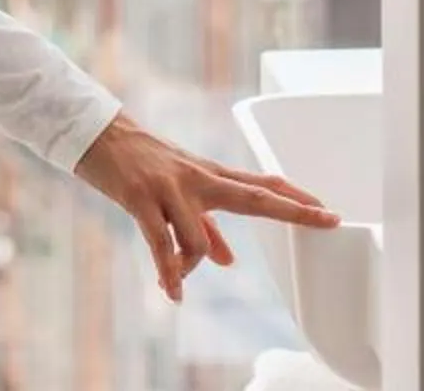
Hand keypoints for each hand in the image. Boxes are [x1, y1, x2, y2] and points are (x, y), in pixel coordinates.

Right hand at [74, 111, 341, 302]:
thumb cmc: (139, 162)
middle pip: (254, 197)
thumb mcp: (178, 190)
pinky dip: (170, 272)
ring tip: (173, 281)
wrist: (97, 132)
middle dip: (292, 210)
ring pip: (199, 239)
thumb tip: (228, 261)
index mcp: (208, 176)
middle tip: (326, 219)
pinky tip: (172, 292)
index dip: (294, 197)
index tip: (326, 209)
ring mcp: (171, 187)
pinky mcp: (142, 197)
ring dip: (189, 267)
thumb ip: (206, 225)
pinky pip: (162, 244)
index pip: (260, 185)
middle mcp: (197, 178)